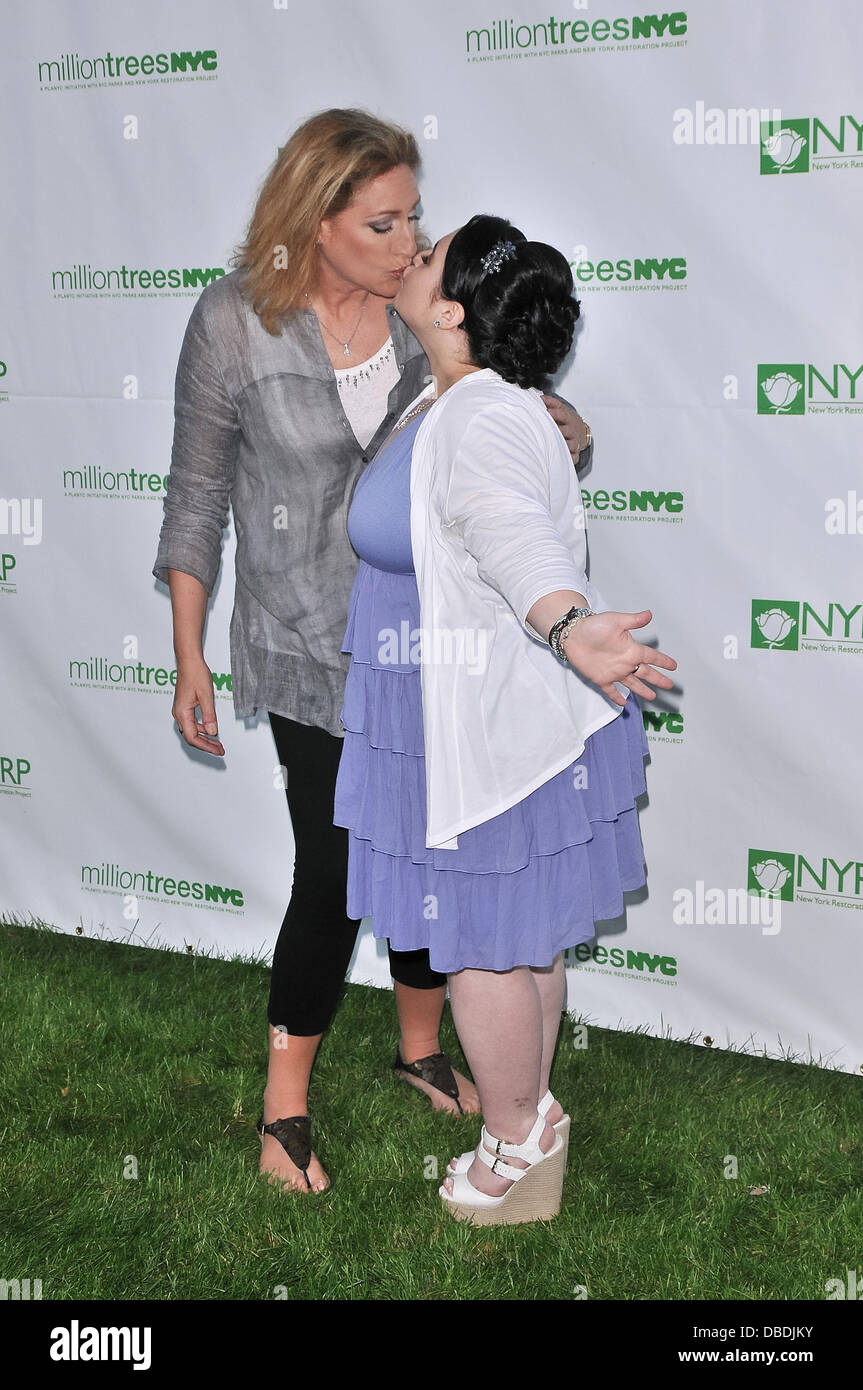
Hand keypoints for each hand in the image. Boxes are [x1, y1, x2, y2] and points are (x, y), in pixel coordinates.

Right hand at [172, 657, 224, 754]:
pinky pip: (192, 723)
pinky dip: (202, 729)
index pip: (193, 737)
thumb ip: (209, 715)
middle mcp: (179, 714)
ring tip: (217, 742)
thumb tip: (213, 732)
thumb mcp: (206, 696)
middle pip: (191, 737)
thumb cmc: (196, 674)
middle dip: (206, 745)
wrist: (189, 661)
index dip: (206, 746)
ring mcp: (180, 711)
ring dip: (204, 738)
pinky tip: (211, 729)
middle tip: (220, 749)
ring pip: (191, 731)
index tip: (218, 750)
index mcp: (182, 713)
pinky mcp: (184, 707)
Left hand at [541, 394, 590, 467]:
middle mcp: (572, 430)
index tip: (547, 412)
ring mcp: (575, 442)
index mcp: (568, 418)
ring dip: (563, 445)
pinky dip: (570, 458)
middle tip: (548, 430)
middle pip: (566, 430)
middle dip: (559, 431)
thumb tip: (540, 398)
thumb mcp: (562, 409)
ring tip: (554, 445)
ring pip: (570, 444)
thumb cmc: (568, 421)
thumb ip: (552, 403)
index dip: (555, 414)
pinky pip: (574, 457)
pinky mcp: (575, 453)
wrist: (582, 432)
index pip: (563, 414)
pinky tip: (563, 458)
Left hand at [561, 609, 676, 706]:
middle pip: (645, 673)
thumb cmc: (594, 625)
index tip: (674, 666)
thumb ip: (633, 620)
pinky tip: (623, 703)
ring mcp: (614, 671)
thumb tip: (649, 614)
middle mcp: (625, 662)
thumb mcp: (616, 621)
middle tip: (669, 685)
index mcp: (631, 649)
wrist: (573, 634)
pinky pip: (611, 690)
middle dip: (658, 679)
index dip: (663, 661)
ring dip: (642, 690)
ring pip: (632, 684)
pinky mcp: (601, 678)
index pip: (651, 657)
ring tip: (653, 696)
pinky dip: (617, 697)